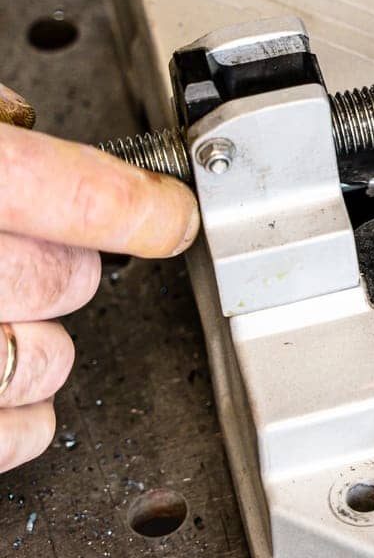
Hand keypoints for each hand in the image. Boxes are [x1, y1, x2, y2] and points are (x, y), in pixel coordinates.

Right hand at [0, 87, 197, 472]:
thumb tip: (24, 124)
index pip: (82, 195)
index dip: (145, 208)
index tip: (172, 214)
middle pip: (68, 278)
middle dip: (70, 264)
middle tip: (39, 249)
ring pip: (42, 360)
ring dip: (42, 338)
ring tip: (8, 315)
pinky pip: (3, 434)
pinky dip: (18, 419)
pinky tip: (14, 393)